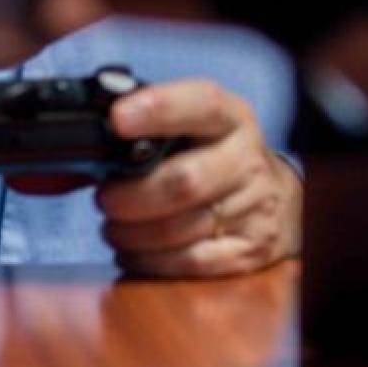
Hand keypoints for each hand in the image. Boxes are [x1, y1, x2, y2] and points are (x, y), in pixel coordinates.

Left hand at [96, 79, 301, 277]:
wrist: (276, 199)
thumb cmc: (219, 159)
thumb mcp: (200, 129)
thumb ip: (157, 128)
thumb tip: (90, 139)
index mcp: (232, 118)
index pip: (202, 104)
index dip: (159, 109)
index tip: (118, 118)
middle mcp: (248, 159)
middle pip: (183, 181)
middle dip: (129, 197)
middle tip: (105, 199)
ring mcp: (253, 206)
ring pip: (179, 229)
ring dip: (132, 234)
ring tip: (116, 228)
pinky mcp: (250, 249)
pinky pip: (189, 263)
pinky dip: (150, 262)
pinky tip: (136, 251)